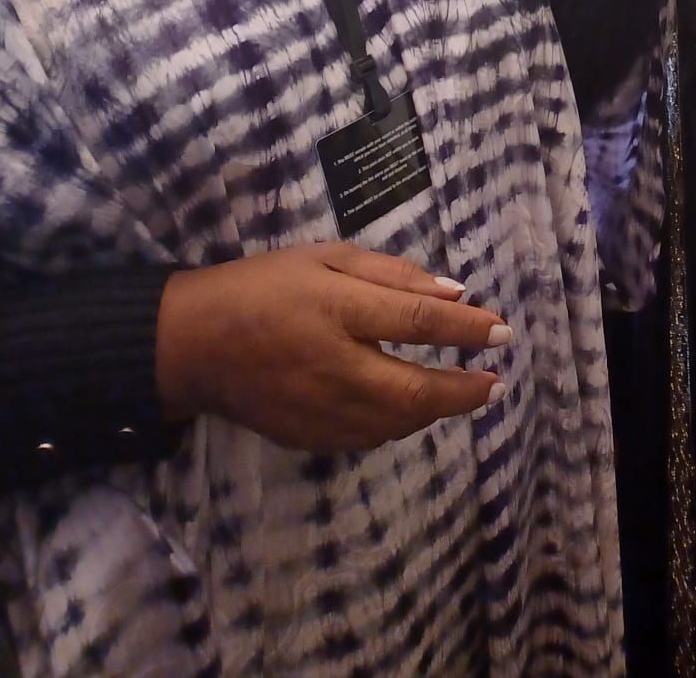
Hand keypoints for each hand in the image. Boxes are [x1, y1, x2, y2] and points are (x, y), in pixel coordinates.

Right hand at [156, 244, 509, 452]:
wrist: (193, 343)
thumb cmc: (264, 285)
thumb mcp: (326, 257)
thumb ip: (391, 274)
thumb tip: (455, 292)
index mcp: (338, 309)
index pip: (419, 321)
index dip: (468, 330)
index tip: (502, 332)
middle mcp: (334, 366)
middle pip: (415, 391)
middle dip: (465, 391)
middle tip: (497, 382)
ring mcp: (319, 409)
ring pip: (396, 423)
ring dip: (437, 411)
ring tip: (465, 393)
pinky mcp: (307, 437)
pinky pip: (367, 438)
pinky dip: (399, 424)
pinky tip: (411, 409)